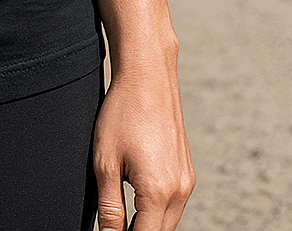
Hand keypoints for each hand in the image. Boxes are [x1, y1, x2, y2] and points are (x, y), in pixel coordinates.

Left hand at [93, 57, 194, 230]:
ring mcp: (186, 181)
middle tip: (113, 225)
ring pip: (168, 221)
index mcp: (158, 193)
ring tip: (122, 216)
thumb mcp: (105, 163)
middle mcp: (179, 191)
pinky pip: (173, 204)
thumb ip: (109, 208)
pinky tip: (137, 199)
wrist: (148, 75)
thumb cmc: (123, 113)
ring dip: (147, 224)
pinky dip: (156, 209)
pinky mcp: (186, 171)